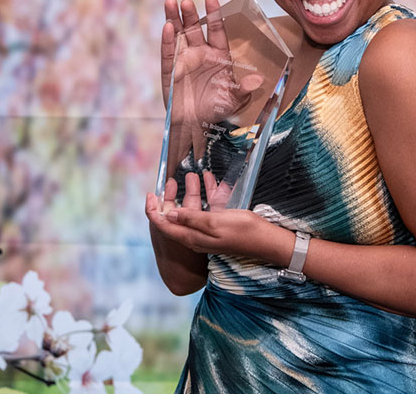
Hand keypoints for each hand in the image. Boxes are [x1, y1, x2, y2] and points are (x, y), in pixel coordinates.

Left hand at [145, 171, 288, 262]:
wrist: (265, 241)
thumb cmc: (242, 231)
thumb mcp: (215, 223)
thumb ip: (191, 219)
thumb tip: (168, 215)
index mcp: (192, 237)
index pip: (164, 225)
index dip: (153, 211)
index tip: (149, 194)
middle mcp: (196, 236)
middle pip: (175, 218)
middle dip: (171, 199)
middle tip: (170, 182)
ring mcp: (206, 232)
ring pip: (192, 211)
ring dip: (191, 193)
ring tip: (193, 176)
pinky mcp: (217, 226)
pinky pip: (207, 209)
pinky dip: (207, 195)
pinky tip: (211, 181)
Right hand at [161, 0, 263, 128]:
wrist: (195, 125)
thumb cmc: (217, 109)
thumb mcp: (234, 100)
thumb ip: (244, 89)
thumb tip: (258, 81)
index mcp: (218, 55)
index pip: (217, 29)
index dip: (214, 13)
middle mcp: (201, 53)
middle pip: (195, 28)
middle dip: (191, 14)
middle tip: (187, 1)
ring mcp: (184, 59)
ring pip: (179, 34)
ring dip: (175, 19)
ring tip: (171, 2)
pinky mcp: (170, 69)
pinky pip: (169, 51)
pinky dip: (168, 39)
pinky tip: (167, 26)